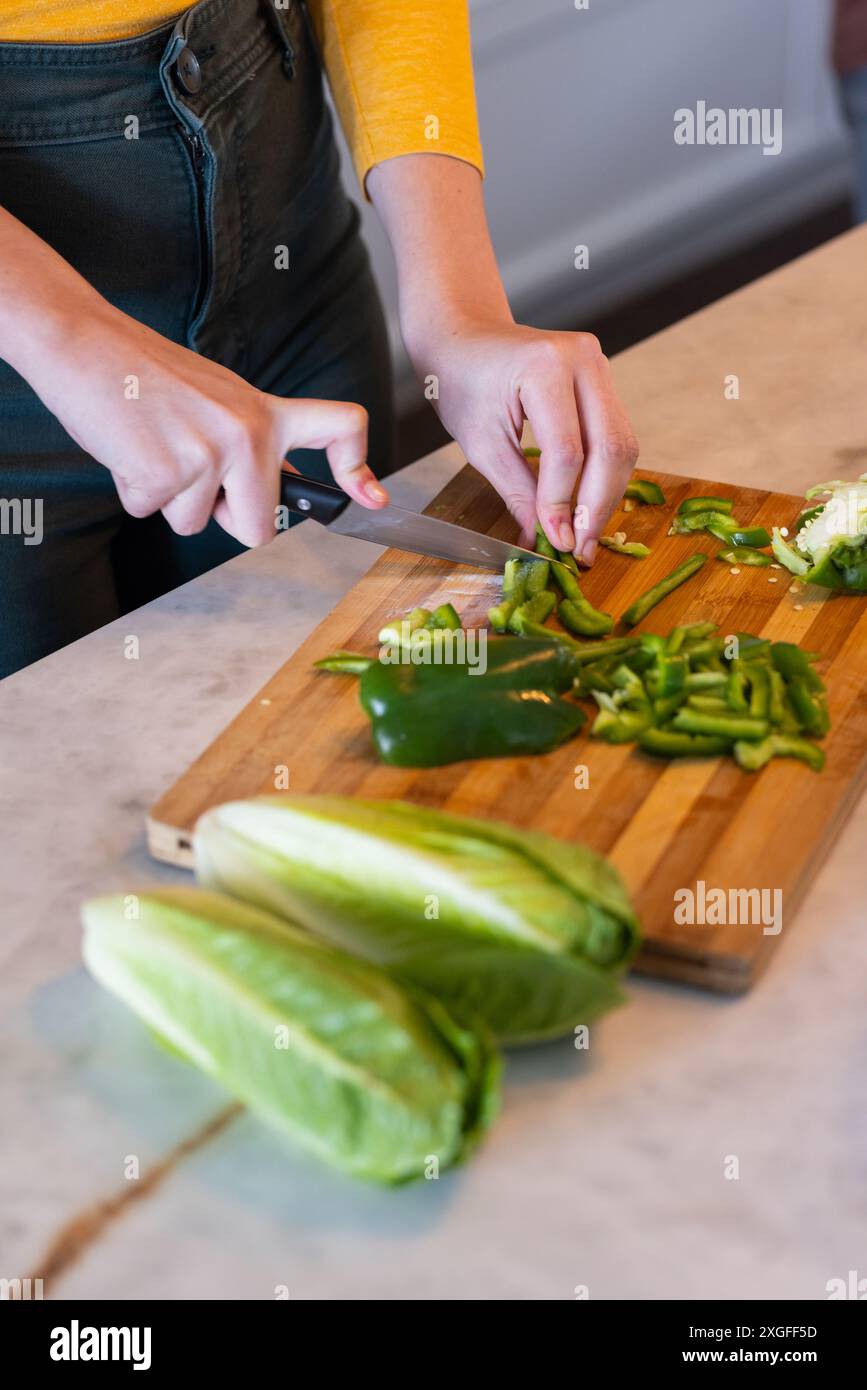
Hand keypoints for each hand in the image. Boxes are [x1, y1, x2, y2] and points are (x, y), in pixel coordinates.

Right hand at [18, 300, 386, 546]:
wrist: (84, 343)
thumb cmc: (143, 375)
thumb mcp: (216, 398)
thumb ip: (248, 440)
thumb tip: (270, 494)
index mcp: (266, 413)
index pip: (343, 427)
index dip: (358, 470)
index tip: (368, 499)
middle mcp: (248, 434)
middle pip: (259, 530)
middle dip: (224, 520)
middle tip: (191, 475)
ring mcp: (209, 455)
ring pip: (195, 525)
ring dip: (168, 499)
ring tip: (153, 445)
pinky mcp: (166, 472)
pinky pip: (153, 512)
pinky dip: (134, 491)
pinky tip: (128, 448)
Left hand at [407, 317, 637, 562]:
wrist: (465, 337)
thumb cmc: (462, 383)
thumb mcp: (481, 444)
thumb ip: (518, 492)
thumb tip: (545, 539)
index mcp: (544, 367)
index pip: (567, 452)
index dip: (563, 504)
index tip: (558, 543)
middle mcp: (582, 359)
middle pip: (610, 448)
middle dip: (597, 506)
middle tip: (582, 549)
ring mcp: (598, 364)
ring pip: (622, 444)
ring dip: (606, 495)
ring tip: (585, 534)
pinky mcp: (602, 377)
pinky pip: (615, 434)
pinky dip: (604, 475)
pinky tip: (586, 505)